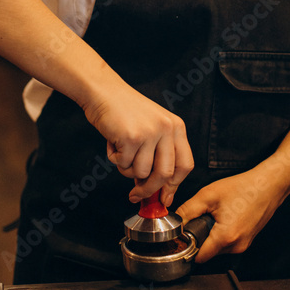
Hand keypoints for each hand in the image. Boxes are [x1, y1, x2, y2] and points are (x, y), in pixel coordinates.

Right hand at [83, 82, 193, 208]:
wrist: (103, 91)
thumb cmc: (125, 111)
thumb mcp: (152, 127)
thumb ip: (158, 153)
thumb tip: (158, 188)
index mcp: (176, 126)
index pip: (185, 165)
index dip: (174, 185)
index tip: (165, 197)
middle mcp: (167, 128)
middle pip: (165, 174)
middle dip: (149, 189)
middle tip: (136, 195)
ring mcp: (150, 132)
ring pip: (141, 172)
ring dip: (126, 169)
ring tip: (121, 150)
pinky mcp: (131, 137)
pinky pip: (124, 164)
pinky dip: (114, 158)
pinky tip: (113, 141)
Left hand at [175, 164, 289, 262]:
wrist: (268, 186)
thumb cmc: (243, 188)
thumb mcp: (208, 195)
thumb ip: (187, 210)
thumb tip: (174, 222)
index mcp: (225, 238)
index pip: (198, 257)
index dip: (187, 247)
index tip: (182, 237)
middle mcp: (236, 246)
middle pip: (207, 252)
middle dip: (201, 238)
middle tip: (201, 218)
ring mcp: (243, 245)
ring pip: (218, 248)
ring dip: (212, 235)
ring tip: (216, 214)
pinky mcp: (247, 241)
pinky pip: (228, 242)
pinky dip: (222, 233)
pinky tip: (226, 216)